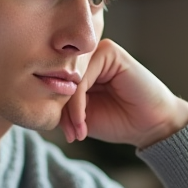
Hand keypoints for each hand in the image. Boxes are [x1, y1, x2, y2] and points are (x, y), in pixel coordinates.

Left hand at [60, 39, 187, 147]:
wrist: (151, 126)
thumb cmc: (118, 121)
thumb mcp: (80, 117)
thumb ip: (61, 106)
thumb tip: (36, 102)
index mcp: (80, 70)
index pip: (54, 83)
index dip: (55, 109)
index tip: (66, 135)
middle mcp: (87, 58)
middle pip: (59, 79)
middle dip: (61, 110)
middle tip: (71, 134)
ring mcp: (98, 52)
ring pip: (69, 79)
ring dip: (70, 109)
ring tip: (78, 130)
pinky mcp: (110, 52)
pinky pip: (83, 76)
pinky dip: (78, 102)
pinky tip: (84, 121)